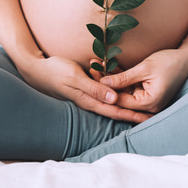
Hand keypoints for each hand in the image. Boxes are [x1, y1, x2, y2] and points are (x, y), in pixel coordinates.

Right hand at [18, 55, 151, 123]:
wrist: (37, 69)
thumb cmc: (55, 71)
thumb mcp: (75, 77)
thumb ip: (94, 88)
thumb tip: (114, 100)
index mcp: (88, 100)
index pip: (114, 110)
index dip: (131, 114)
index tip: (147, 118)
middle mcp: (89, 100)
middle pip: (115, 108)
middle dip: (133, 112)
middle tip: (151, 116)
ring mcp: (86, 94)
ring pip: (110, 100)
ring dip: (125, 103)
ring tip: (142, 106)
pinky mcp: (85, 87)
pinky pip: (103, 91)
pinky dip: (114, 91)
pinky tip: (122, 90)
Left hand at [95, 49, 187, 113]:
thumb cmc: (169, 62)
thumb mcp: (144, 68)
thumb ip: (124, 78)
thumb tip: (103, 83)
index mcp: (150, 104)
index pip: (120, 100)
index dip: (104, 88)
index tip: (92, 74)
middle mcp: (149, 107)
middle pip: (120, 97)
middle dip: (105, 84)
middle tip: (91, 68)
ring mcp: (148, 101)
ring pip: (124, 92)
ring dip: (111, 80)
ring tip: (96, 65)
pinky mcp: (147, 93)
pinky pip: (130, 88)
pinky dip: (120, 79)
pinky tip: (108, 67)